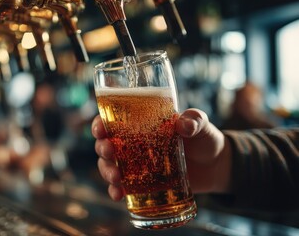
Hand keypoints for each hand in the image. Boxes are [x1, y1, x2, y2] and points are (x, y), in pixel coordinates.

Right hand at [91, 108, 231, 200]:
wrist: (215, 166)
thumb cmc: (204, 139)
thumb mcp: (200, 125)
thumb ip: (194, 120)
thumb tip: (184, 125)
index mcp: (141, 123)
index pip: (113, 119)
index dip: (101, 123)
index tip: (100, 129)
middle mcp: (133, 142)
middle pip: (106, 143)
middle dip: (102, 148)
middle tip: (109, 152)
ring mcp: (136, 163)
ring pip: (110, 165)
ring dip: (106, 170)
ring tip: (116, 177)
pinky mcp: (141, 181)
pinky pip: (122, 186)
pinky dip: (116, 190)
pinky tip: (118, 194)